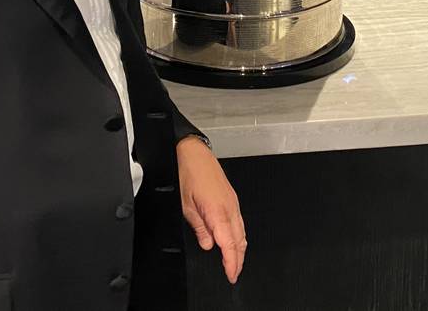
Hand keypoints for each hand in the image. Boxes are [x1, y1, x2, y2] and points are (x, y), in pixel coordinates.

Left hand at [176, 135, 246, 283]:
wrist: (192, 151)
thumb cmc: (187, 173)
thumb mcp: (185, 205)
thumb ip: (199, 228)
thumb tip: (208, 244)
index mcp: (218, 211)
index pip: (229, 244)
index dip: (232, 263)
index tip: (231, 276)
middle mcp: (229, 207)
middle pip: (240, 240)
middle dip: (238, 259)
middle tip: (233, 274)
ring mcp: (233, 201)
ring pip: (242, 231)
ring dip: (240, 248)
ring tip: (235, 262)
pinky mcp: (231, 196)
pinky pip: (239, 220)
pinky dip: (238, 234)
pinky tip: (233, 239)